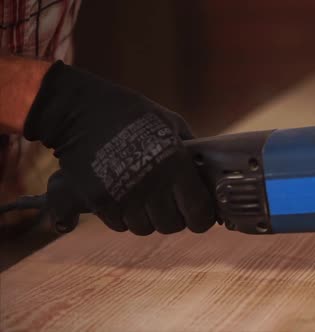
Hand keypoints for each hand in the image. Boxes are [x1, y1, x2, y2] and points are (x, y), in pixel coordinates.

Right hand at [26, 61, 213, 234]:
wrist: (80, 112)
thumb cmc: (132, 115)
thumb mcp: (171, 124)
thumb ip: (191, 153)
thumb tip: (207, 178)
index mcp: (175, 164)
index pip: (199, 213)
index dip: (201, 218)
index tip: (199, 214)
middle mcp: (152, 185)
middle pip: (171, 226)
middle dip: (173, 217)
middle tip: (167, 201)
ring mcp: (124, 197)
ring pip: (145, 228)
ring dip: (146, 217)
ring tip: (142, 194)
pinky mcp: (100, 203)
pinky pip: (119, 224)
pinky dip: (122, 216)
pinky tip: (121, 194)